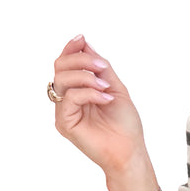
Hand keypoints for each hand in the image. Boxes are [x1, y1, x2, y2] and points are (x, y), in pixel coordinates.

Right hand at [51, 33, 147, 178]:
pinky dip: (89, 93)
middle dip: (81, 60)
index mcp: (78, 91)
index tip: (82, 39)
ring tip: (105, 86)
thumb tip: (85, 44)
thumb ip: (100, 68)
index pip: (66, 64)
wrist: (130, 152)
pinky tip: (105, 98)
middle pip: (60, 67)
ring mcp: (64, 112)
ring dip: (86, 76)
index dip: (71, 48)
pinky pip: (70, 97)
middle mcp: (67, 100)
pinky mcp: (64, 123)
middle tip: (101, 66)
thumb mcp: (115, 87)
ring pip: (62, 79)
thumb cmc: (125, 125)